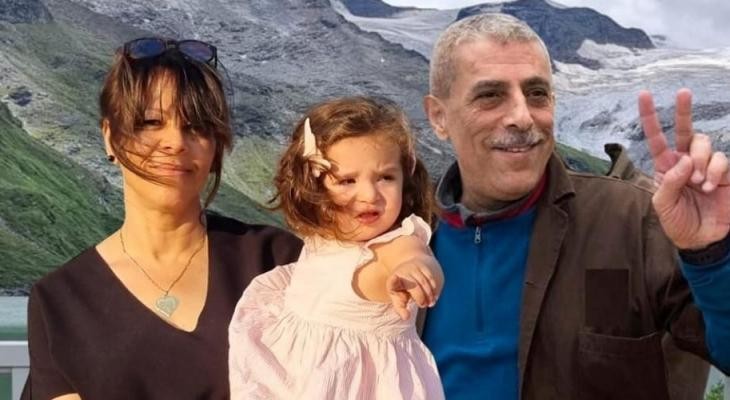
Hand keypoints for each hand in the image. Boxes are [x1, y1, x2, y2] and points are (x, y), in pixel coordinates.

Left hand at [386, 261, 440, 319]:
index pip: (392, 280)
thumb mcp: (398, 297)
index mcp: (393, 280)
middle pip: (414, 286)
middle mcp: (402, 272)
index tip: (394, 278)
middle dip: (420, 297)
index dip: (393, 280)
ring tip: (430, 304)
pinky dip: (433, 289)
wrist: (408, 268)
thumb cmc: (402, 288)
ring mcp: (413, 267)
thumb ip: (401, 308)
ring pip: (424, 282)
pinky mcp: (422, 266)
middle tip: (423, 305)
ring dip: (429, 295)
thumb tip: (406, 318)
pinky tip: (434, 297)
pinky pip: (430, 278)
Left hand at [639, 88, 729, 248]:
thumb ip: (670, 182)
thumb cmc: (678, 221)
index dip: (650, 117)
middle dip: (683, 110)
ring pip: (704, 143)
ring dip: (701, 160)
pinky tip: (710, 186)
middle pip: (684, 129)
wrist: (701, 239)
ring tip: (699, 183)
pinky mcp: (725, 172)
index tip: (644, 94)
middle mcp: (685, 160)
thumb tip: (684, 160)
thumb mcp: (663, 205)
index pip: (656, 137)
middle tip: (683, 92)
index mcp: (665, 165)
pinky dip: (715, 171)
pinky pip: (722, 159)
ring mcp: (706, 164)